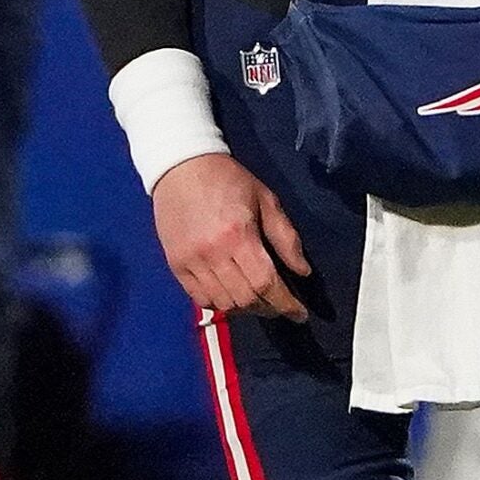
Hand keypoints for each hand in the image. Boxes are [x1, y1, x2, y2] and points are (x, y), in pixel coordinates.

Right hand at [152, 153, 310, 322]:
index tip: (299, 313)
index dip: (286, 303)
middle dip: (269, 308)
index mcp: (239, 235)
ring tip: (258, 300)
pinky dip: (219, 304)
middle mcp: (213, 253)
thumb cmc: (228, 180)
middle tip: (280, 304)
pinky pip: (199, 299)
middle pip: (245, 300)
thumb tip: (303, 271)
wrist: (182, 166)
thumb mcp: (267, 200)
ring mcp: (191, 262)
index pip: (266, 283)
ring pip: (223, 304)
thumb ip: (286, 238)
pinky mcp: (175, 265)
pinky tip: (231, 295)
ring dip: (245, 309)